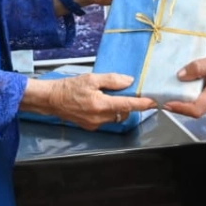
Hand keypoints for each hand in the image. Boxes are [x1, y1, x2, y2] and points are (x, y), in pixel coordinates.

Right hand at [25, 73, 156, 130]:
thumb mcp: (91, 78)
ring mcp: (95, 124)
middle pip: (123, 112)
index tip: (153, 102)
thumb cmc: (69, 87)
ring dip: (116, 108)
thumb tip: (129, 81)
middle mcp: (99, 118)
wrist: (51, 99)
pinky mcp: (90, 127)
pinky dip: (107, 111)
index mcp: (101, 104)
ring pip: (115, 117)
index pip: (127, 105)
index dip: (142, 104)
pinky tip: (99, 102)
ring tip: (107, 95)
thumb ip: (112, 80)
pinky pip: (105, 119)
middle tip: (125, 92)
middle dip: (127, 104)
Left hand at [163, 49, 205, 117]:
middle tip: (166, 91)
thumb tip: (180, 75)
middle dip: (180, 101)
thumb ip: (199, 67)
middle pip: (196, 108)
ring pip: (202, 105)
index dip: (180, 108)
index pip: (196, 109)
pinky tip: (196, 83)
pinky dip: (200, 95)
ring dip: (190, 97)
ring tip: (179, 84)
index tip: (166, 104)